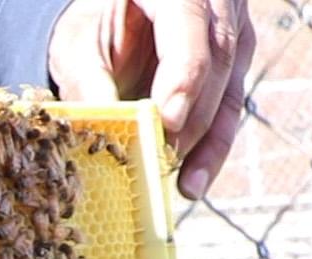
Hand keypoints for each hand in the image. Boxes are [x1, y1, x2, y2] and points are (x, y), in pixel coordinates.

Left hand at [48, 0, 254, 200]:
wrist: (112, 14)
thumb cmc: (92, 25)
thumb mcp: (76, 44)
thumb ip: (87, 79)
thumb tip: (103, 127)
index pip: (191, 28)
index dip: (184, 76)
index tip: (167, 120)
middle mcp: (218, 4)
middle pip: (217, 61)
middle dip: (192, 118)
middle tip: (163, 161)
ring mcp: (234, 33)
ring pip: (231, 90)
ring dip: (208, 144)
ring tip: (185, 186)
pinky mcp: (235, 66)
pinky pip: (229, 109)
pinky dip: (211, 148)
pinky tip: (192, 181)